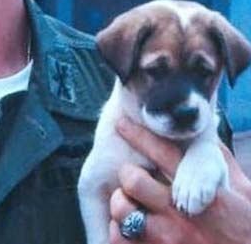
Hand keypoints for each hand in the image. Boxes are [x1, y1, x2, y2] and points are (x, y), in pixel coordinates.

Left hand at [109, 117, 250, 243]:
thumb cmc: (246, 229)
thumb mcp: (244, 193)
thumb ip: (221, 162)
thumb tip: (206, 130)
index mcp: (202, 193)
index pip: (163, 153)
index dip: (138, 134)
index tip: (122, 124)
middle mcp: (181, 215)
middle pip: (134, 179)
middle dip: (128, 173)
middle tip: (131, 175)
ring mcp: (167, 239)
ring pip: (122, 210)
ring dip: (120, 203)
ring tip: (128, 202)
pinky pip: (119, 239)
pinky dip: (118, 230)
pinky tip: (127, 226)